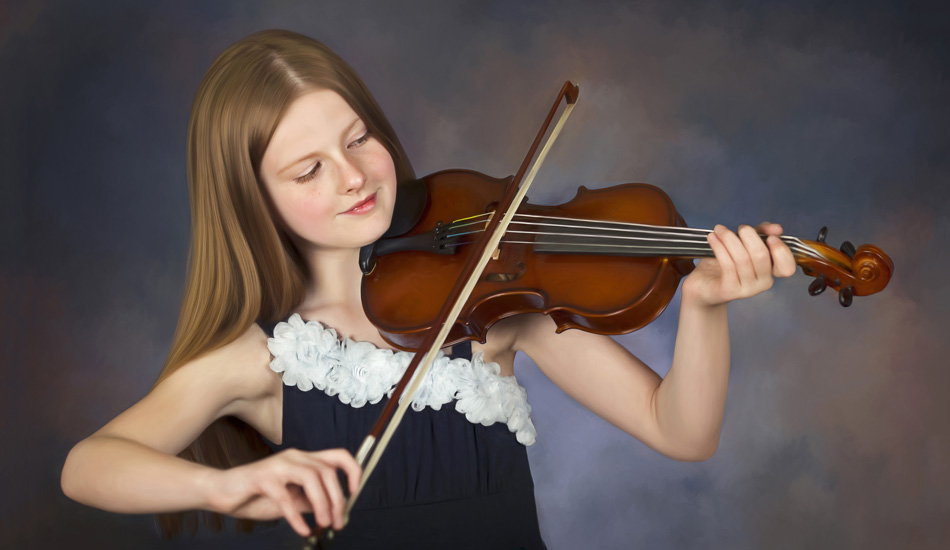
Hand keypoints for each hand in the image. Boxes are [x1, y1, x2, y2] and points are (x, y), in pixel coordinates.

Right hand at [206, 448, 360, 536]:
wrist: (221, 492)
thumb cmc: (257, 495)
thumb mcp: (292, 499)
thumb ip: (311, 501)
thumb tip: (335, 510)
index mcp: (304, 460)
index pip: (338, 455)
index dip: (353, 471)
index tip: (354, 493)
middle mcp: (294, 457)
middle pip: (327, 471)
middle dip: (337, 499)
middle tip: (336, 522)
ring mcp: (278, 465)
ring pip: (312, 478)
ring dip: (323, 503)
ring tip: (322, 524)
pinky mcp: (262, 478)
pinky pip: (285, 497)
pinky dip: (296, 516)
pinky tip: (301, 530)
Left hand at [682, 222, 796, 306]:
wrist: (703, 286)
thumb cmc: (725, 264)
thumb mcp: (744, 244)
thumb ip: (760, 234)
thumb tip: (776, 228)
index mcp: (770, 272)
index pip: (787, 268)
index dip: (781, 251)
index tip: (770, 237)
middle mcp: (762, 283)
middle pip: (761, 256)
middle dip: (749, 236)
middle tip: (740, 228)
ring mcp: (747, 289)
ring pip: (742, 258)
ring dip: (729, 238)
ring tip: (719, 229)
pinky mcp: (730, 290)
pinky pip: (727, 264)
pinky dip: (719, 247)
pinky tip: (712, 238)